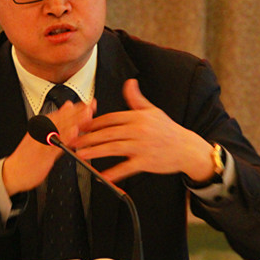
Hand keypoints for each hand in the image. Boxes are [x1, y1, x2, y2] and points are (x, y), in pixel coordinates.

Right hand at [2, 99, 95, 195]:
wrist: (13, 172)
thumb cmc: (28, 156)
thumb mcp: (42, 136)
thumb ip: (57, 124)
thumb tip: (68, 108)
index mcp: (42, 126)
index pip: (61, 114)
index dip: (76, 108)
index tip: (88, 103)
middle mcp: (42, 131)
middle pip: (62, 118)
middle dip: (78, 111)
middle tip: (91, 105)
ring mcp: (42, 142)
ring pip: (60, 129)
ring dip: (74, 120)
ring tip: (87, 114)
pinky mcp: (42, 154)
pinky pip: (55, 145)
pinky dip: (64, 137)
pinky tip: (74, 133)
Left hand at [75, 79, 213, 181]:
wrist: (187, 148)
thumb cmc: (168, 130)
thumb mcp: (153, 111)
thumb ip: (136, 99)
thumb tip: (129, 83)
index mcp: (137, 117)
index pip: (110, 118)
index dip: (93, 122)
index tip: (80, 126)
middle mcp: (138, 130)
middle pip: (107, 133)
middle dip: (87, 137)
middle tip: (72, 141)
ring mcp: (141, 147)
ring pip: (113, 148)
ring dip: (95, 151)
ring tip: (80, 154)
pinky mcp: (145, 162)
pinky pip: (126, 168)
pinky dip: (114, 172)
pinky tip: (102, 176)